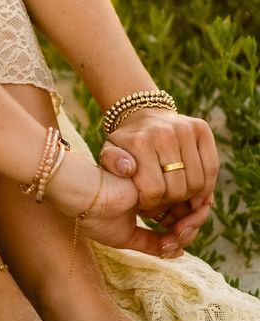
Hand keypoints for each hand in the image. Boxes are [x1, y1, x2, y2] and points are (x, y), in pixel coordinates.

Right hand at [46, 154, 187, 256]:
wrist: (86, 199)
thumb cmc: (98, 217)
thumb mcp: (127, 237)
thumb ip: (151, 243)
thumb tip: (178, 252)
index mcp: (147, 200)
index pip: (176, 216)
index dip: (183, 231)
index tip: (176, 245)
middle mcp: (156, 189)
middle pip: (187, 209)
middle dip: (190, 228)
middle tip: (180, 240)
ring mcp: (160, 182)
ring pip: (190, 203)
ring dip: (191, 224)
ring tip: (178, 236)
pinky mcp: (163, 178)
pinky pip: (187, 198)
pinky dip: (189, 216)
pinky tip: (179, 229)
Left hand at [98, 109, 218, 246]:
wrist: (141, 115)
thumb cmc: (126, 144)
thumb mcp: (109, 153)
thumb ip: (111, 163)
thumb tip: (128, 168)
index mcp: (140, 142)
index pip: (155, 190)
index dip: (152, 204)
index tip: (145, 203)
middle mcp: (164, 133)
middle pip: (179, 189)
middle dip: (171, 203)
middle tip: (162, 202)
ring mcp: (185, 129)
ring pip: (198, 182)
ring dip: (189, 197)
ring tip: (175, 196)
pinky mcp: (201, 128)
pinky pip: (212, 167)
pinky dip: (207, 184)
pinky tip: (194, 192)